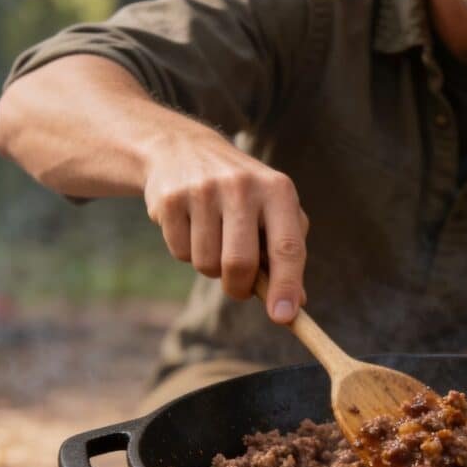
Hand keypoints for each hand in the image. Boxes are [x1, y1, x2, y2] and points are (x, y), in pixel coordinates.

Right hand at [144, 126, 308, 323]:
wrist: (183, 149)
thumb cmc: (244, 195)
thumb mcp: (274, 211)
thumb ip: (288, 255)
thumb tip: (296, 304)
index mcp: (278, 190)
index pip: (288, 247)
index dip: (287, 286)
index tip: (284, 317)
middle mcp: (242, 187)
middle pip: (241, 263)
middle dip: (240, 287)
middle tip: (240, 287)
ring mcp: (203, 190)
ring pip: (207, 264)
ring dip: (212, 268)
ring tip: (215, 239)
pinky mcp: (169, 199)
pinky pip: (180, 253)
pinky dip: (186, 252)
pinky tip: (191, 225)